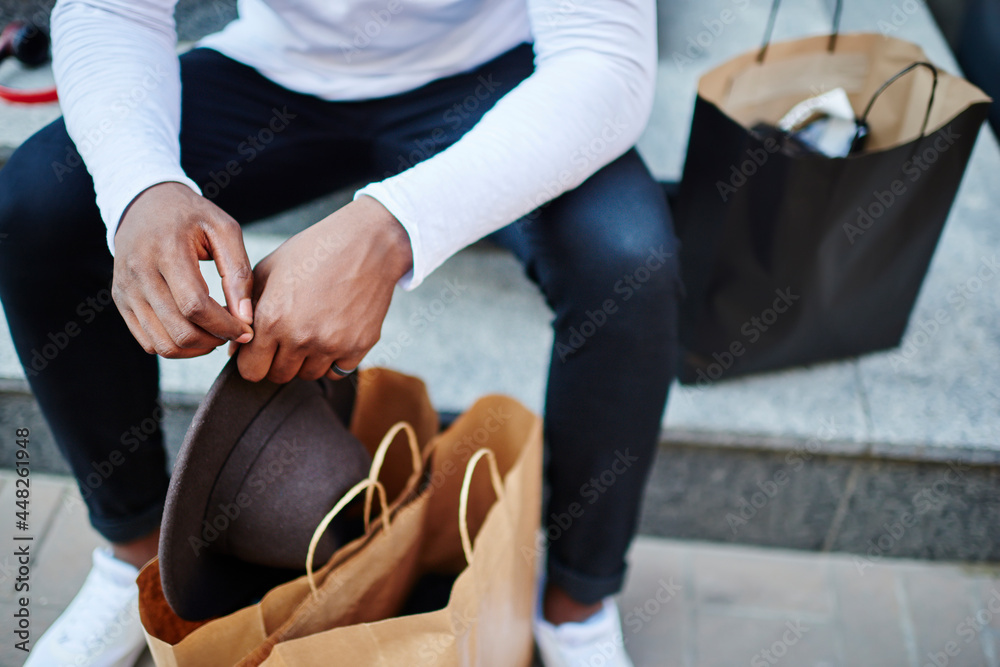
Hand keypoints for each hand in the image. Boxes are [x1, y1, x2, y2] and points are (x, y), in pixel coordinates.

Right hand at [112, 182, 254, 358]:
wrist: (145, 203)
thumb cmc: (192, 216)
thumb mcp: (224, 230)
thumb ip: (239, 272)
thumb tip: (244, 317)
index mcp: (166, 250)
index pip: (195, 306)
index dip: (224, 326)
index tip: (246, 329)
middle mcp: (139, 272)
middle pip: (179, 330)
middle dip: (214, 340)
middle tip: (233, 332)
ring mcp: (126, 289)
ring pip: (162, 343)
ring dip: (196, 349)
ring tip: (216, 334)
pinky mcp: (121, 300)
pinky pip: (148, 341)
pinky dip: (176, 346)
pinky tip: (196, 331)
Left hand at [235, 196, 412, 382]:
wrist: (366, 244)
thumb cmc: (314, 252)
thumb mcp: (268, 271)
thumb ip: (245, 310)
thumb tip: (237, 348)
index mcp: (273, 318)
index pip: (250, 370)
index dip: (251, 362)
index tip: (258, 352)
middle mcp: (301, 337)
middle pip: (279, 376)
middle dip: (277, 361)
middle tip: (286, 339)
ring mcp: (332, 345)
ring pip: (308, 375)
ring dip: (306, 360)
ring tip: (311, 331)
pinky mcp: (358, 347)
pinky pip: (337, 372)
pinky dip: (333, 360)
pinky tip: (333, 335)